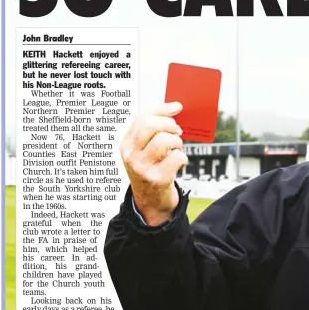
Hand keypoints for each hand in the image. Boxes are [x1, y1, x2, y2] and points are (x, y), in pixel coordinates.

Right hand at [120, 102, 186, 225]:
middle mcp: (130, 155)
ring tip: (176, 150)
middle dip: (170, 125)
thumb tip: (174, 107)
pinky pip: (176, 157)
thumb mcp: (144, 150)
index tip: (177, 107)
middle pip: (150, 125)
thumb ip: (153, 130)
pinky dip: (182, 158)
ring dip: (177, 143)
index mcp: (126, 144)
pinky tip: (179, 164)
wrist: (151, 203)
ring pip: (164, 140)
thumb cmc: (151, 170)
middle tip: (177, 133)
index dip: (162, 109)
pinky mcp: (157, 179)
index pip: (142, 117)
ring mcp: (142, 167)